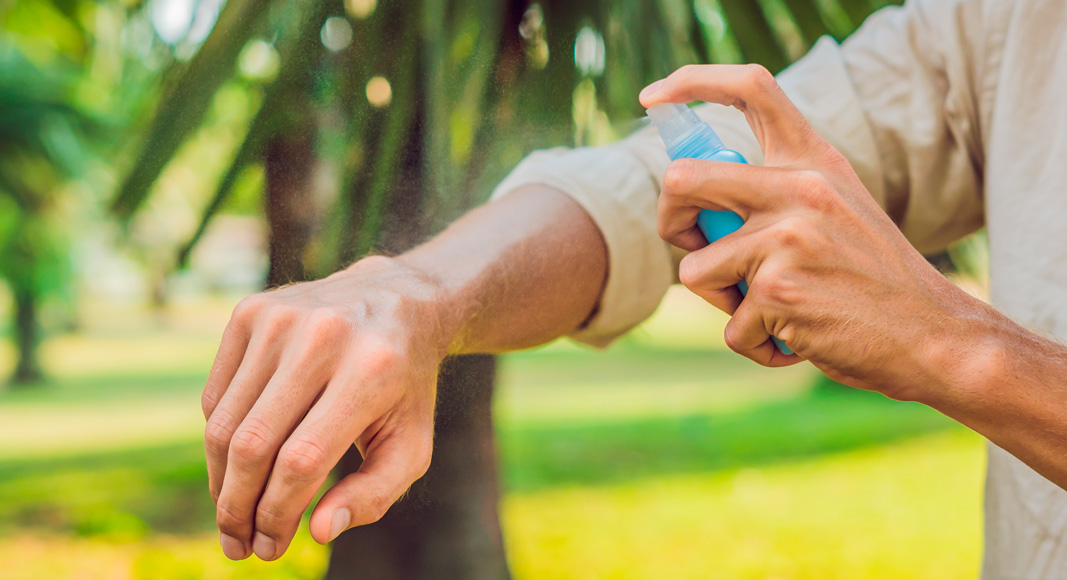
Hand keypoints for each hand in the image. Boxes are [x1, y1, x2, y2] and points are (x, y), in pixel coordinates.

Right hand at [201, 256, 446, 560]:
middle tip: (239, 545)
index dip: (277, 514)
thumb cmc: (404, 388)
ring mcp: (281, 318)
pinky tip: (240, 464)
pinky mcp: (250, 312)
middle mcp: (323, 337)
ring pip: (225, 424)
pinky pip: (217, 397)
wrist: (395, 300)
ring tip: (233, 516)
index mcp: (371, 370)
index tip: (270, 549)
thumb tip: (319, 532)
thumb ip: (374, 494)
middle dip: (238, 508)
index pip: (302, 460)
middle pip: (254, 445)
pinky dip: (221, 440)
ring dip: (221, 483)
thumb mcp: (411, 444)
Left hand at [640, 65, 983, 400]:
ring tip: (772, 310)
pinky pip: (730, 327)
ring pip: (695, 270)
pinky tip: (798, 339)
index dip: (691, 82)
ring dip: (722, 302)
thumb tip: (693, 202)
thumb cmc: (873, 279)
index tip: (652, 98)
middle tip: (694, 246)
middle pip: (682, 180)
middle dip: (669, 222)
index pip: (750, 88)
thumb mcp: (836, 210)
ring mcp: (786, 238)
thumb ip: (777, 194)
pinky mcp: (778, 291)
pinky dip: (756, 344)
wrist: (933, 335)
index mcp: (813, 161)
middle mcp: (799, 188)